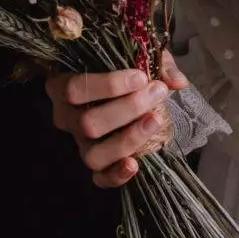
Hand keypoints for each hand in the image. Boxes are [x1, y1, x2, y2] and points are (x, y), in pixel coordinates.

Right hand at [44, 50, 187, 188]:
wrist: (120, 91)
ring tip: (156, 120)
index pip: (74, 89)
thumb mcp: (134, 59)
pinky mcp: (95, 164)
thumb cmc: (120, 69)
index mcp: (62, 87)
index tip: (141, 77)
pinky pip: (99, 178)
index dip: (108, 85)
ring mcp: (79, 143)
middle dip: (128, 109)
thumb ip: (155, 65)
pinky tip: (135, 164)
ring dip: (128, 139)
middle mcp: (66, 118)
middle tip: (157, 93)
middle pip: (88, 123)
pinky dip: (116, 175)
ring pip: (93, 154)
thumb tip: (176, 81)